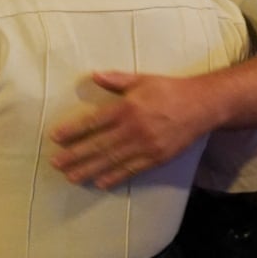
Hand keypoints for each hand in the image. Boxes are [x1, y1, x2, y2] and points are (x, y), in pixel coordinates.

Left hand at [49, 71, 205, 188]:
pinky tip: (100, 182)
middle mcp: (133, 129)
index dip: (73, 131)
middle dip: (75, 155)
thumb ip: (116, 80)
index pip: (93, 122)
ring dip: (89, 170)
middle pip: (98, 145)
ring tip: (71, 177)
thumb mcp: (142, 79)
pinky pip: (131, 170)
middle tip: (56, 163)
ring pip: (111, 160)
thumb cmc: (169, 89)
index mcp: (126, 108)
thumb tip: (93, 75)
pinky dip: (115, 177)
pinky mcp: (156, 158)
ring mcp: (144, 146)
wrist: (201, 106)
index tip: (55, 138)